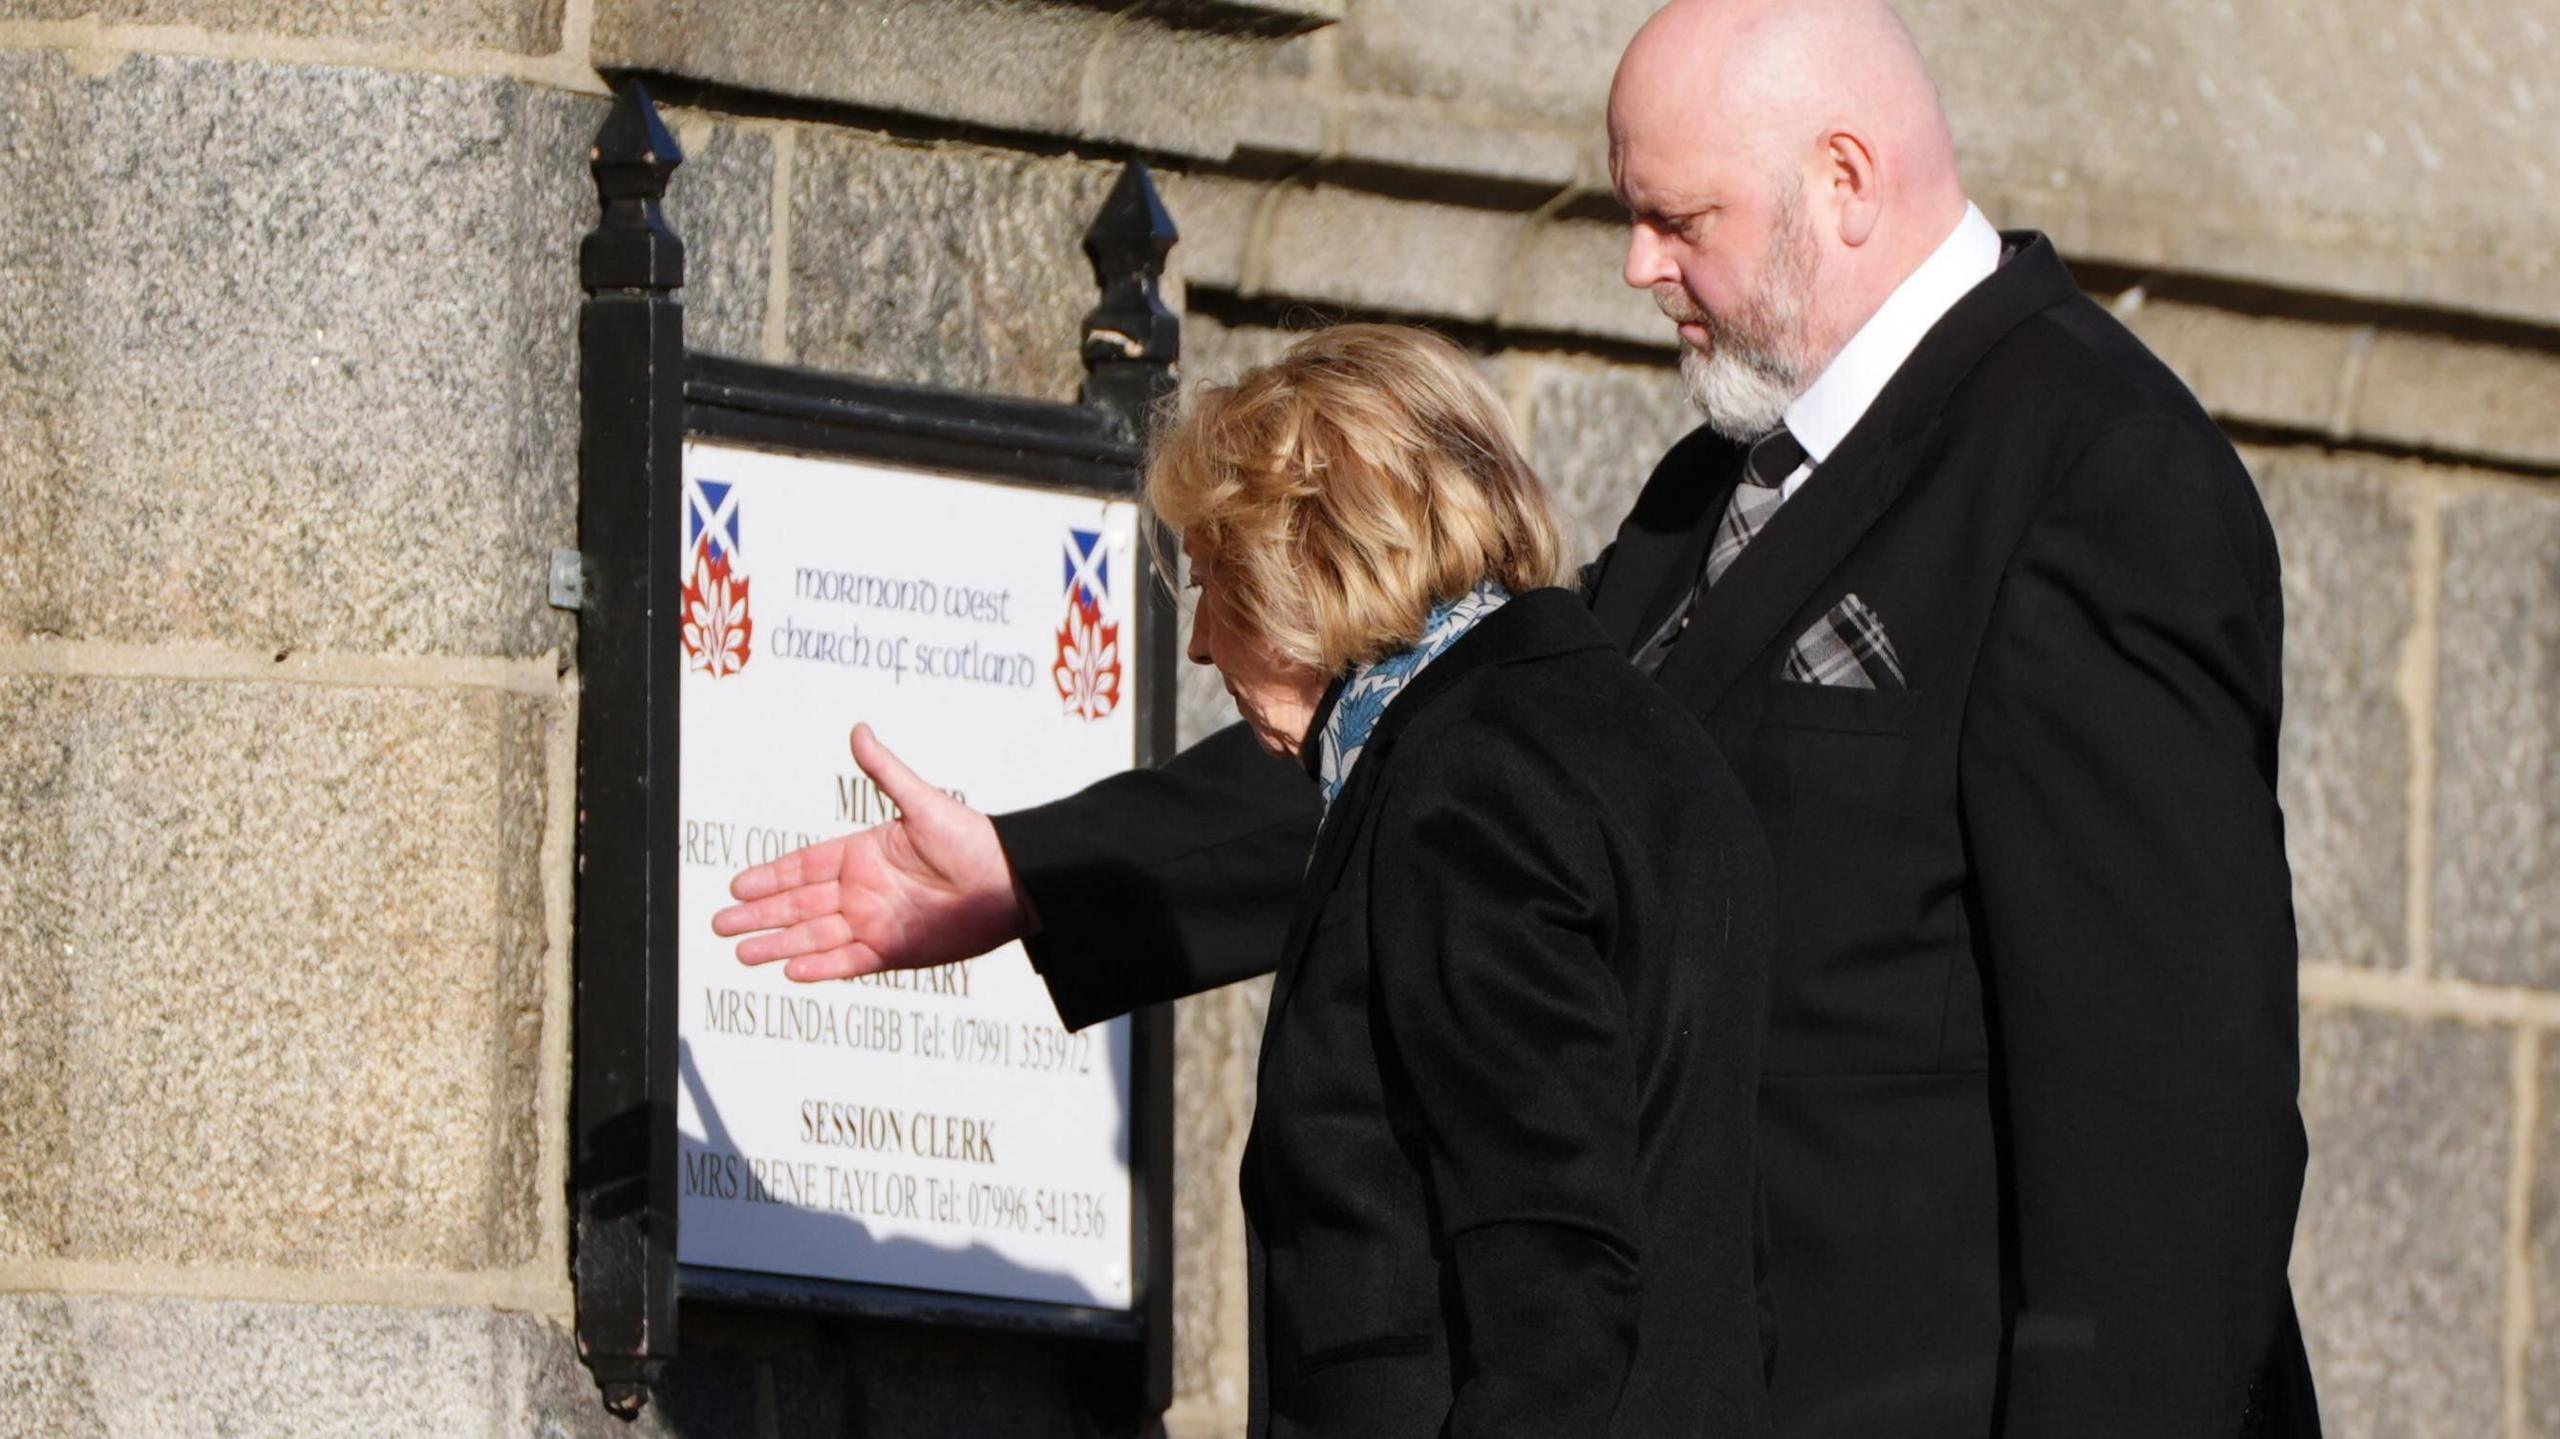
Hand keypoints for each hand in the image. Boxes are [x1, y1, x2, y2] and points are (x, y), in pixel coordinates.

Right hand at [712, 724, 1032, 981]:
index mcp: (864, 854)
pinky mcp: (893, 951)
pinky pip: (848, 961)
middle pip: (798, 905)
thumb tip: (859, 729)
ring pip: (815, 936)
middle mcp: (863, 891)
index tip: (736, 886)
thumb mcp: (922, 803)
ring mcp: (876, 923)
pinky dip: (820, 967)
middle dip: (760, 915)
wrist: (1012, 883)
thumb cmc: (973, 840)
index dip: (769, 877)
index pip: (803, 867)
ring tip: (742, 952)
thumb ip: (885, 771)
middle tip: (721, 925)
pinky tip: (790, 971)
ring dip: (779, 944)